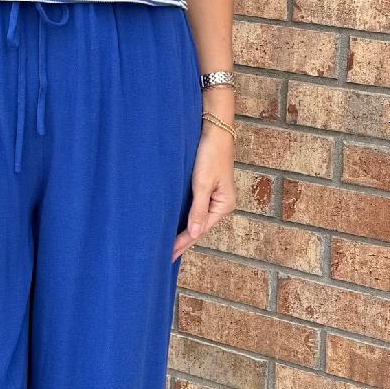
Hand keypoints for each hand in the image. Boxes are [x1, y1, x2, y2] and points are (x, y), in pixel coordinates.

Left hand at [171, 122, 235, 260]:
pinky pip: (196, 210)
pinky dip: (185, 219)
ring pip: (197, 220)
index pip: (199, 230)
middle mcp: (221, 204)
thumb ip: (198, 209)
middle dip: (183, 242)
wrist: (215, 130)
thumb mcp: (202, 183)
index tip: (167, 255)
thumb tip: (195, 233)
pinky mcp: (208, 189)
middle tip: (165, 258)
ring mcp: (215, 197)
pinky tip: (176, 226)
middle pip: (199, 228)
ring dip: (183, 232)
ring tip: (169, 247)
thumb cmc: (210, 154)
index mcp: (224, 205)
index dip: (182, 243)